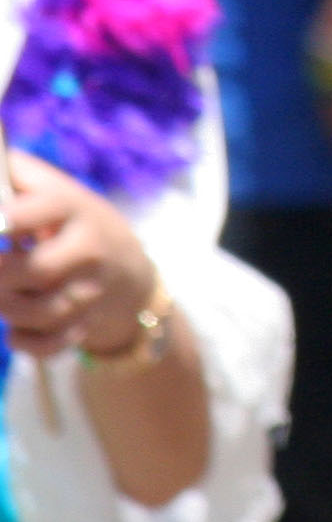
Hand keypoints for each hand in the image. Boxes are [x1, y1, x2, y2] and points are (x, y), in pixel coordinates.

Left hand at [0, 151, 159, 358]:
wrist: (128, 273)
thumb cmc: (72, 226)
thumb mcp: (56, 193)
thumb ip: (17, 178)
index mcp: (75, 207)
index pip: (43, 208)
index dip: (11, 217)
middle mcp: (89, 247)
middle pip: (36, 269)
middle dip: (0, 276)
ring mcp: (91, 289)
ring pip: (41, 311)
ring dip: (8, 308)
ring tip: (5, 294)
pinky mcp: (86, 323)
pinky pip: (49, 343)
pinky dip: (25, 340)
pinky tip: (17, 328)